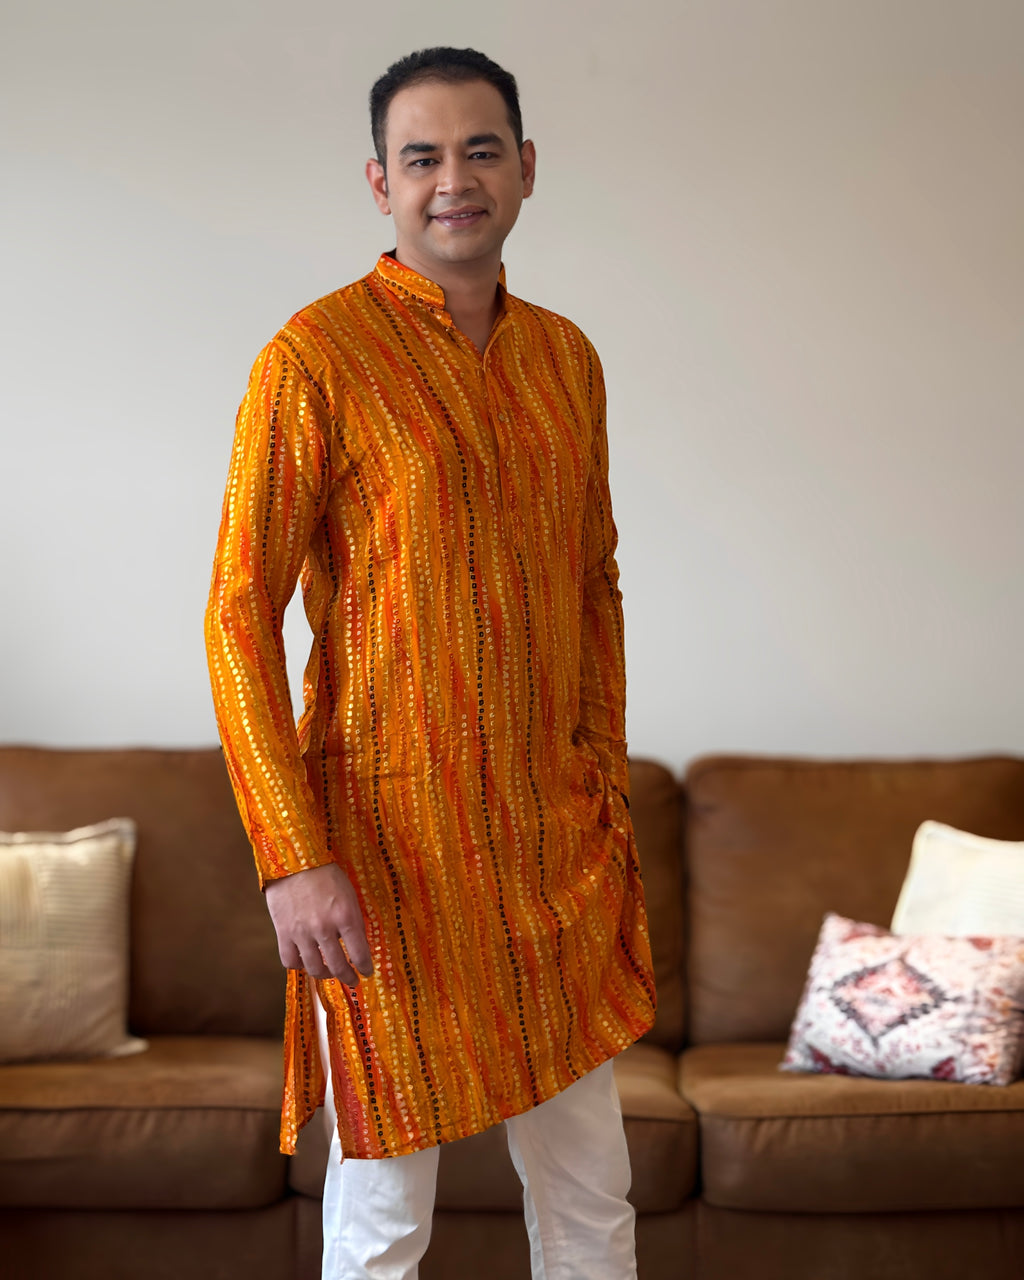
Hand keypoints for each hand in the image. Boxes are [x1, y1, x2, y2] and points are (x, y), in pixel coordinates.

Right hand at [264, 862, 373, 985]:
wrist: (295, 860)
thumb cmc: (326, 873)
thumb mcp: (349, 894)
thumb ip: (353, 920)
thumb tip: (358, 945)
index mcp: (345, 916)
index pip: (359, 953)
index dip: (365, 967)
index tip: (367, 972)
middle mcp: (324, 928)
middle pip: (337, 966)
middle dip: (348, 977)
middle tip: (352, 980)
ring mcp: (301, 932)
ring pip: (314, 968)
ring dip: (325, 975)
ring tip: (330, 973)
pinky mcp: (283, 932)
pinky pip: (290, 961)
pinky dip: (299, 965)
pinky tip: (306, 962)